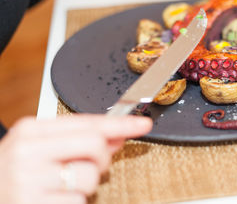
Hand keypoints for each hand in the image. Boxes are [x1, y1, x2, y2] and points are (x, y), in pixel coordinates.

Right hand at [0, 115, 151, 203]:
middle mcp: (28, 152)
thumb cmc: (13, 173)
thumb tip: (117, 136)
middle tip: (90, 166)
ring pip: (91, 176)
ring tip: (62, 186)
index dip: (121, 123)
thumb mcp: (38, 148)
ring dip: (87, 184)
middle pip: (95, 144)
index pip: (88, 122)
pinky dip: (74, 202)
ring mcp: (30, 181)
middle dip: (102, 158)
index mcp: (30, 131)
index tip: (143, 124)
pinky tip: (53, 199)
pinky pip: (79, 201)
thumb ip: (77, 140)